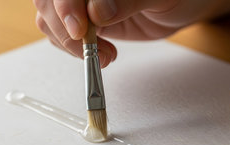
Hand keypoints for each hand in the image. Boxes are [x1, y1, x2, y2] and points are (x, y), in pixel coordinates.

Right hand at [33, 0, 229, 66]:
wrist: (180, 6)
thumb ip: (128, 0)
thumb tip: (97, 12)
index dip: (66, 6)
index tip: (80, 29)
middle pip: (49, 2)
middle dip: (65, 28)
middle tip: (92, 49)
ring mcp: (80, 2)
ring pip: (49, 19)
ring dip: (69, 42)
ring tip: (103, 54)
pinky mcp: (83, 20)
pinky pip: (60, 34)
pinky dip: (73, 49)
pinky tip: (99, 52)